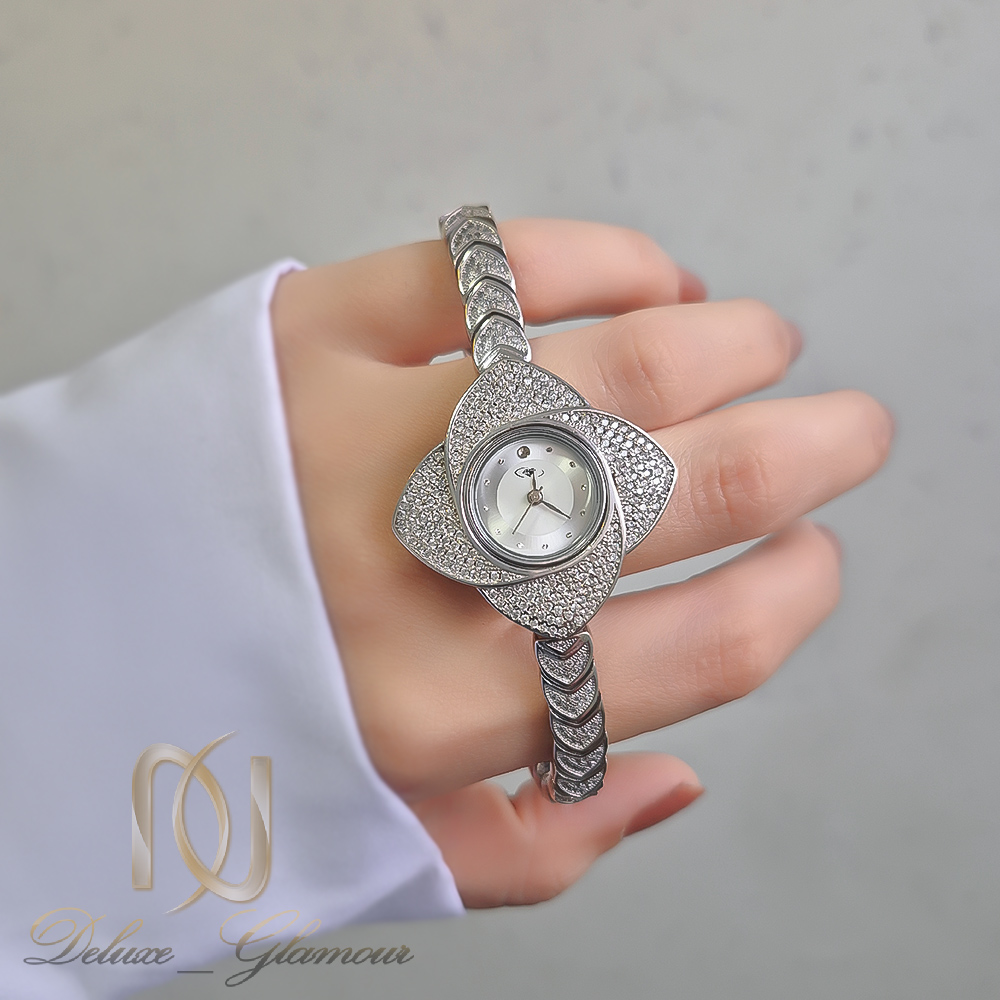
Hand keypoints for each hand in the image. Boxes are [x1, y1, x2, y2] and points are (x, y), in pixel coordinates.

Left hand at [270, 218, 892, 906]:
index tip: (811, 561)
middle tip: (847, 430)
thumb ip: (541, 844)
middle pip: (683, 494)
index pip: (697, 651)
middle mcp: (415, 577)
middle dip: (806, 455)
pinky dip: (600, 260)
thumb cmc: (221, 736)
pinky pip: (490, 266)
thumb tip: (681, 778)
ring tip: (765, 345)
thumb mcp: (377, 844)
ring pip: (611, 365)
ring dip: (727, 348)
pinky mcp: (302, 328)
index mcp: (445, 718)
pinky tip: (649, 281)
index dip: (788, 597)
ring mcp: (360, 434)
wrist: (37, 631)